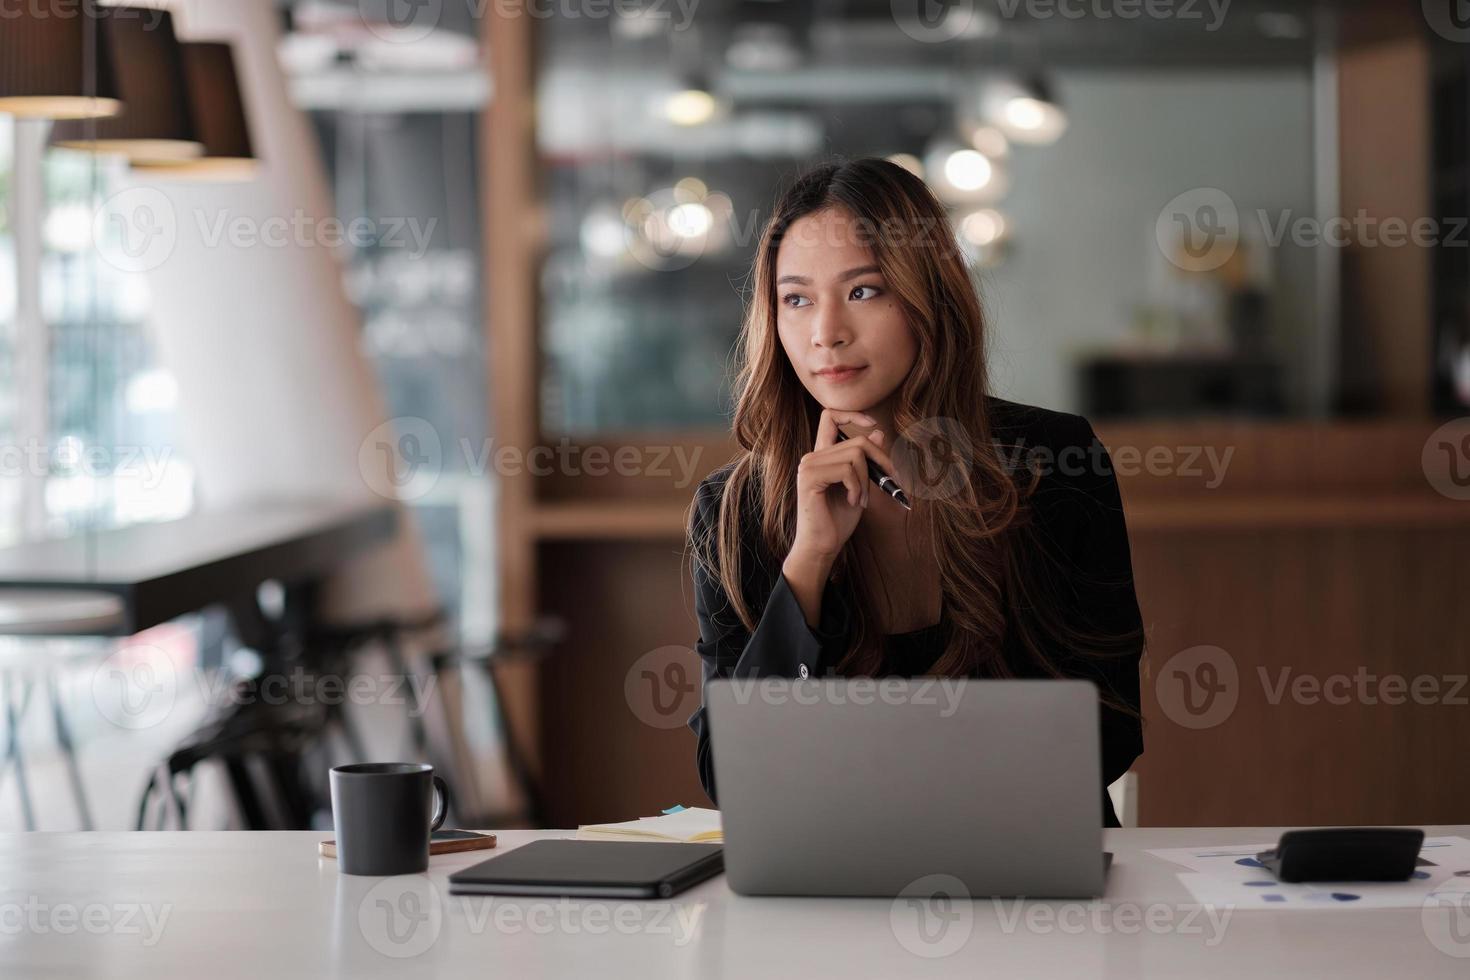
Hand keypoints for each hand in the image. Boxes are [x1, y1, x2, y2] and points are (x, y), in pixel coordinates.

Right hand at [788, 409, 901, 563]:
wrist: (822, 546)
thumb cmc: (838, 520)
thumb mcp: (860, 485)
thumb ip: (866, 460)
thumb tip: (878, 432)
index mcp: (821, 456)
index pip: (829, 416)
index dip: (852, 414)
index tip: (871, 423)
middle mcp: (812, 457)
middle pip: (857, 441)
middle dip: (879, 461)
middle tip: (886, 482)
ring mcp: (808, 466)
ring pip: (854, 455)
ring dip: (867, 480)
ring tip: (861, 499)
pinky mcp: (810, 479)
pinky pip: (847, 470)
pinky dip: (857, 487)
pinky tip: (853, 502)